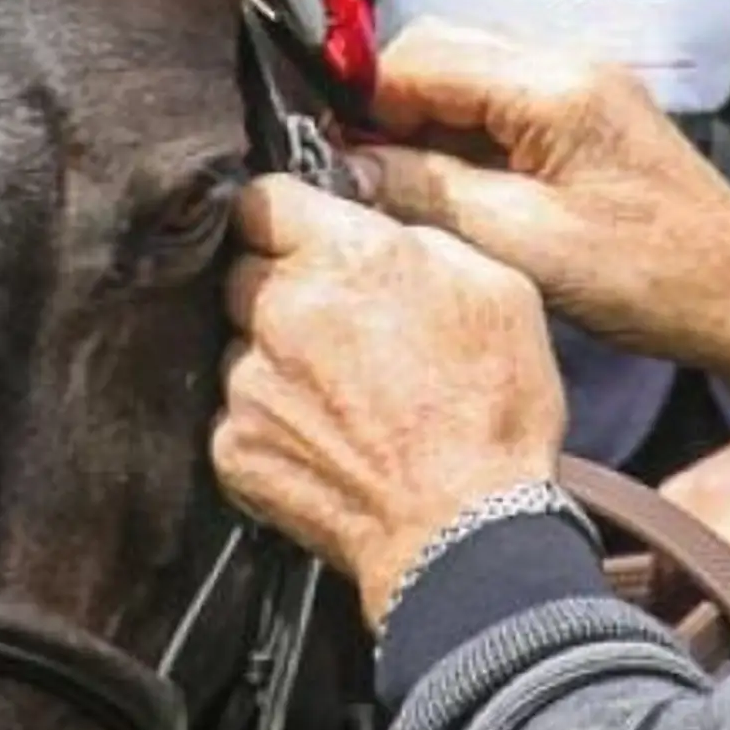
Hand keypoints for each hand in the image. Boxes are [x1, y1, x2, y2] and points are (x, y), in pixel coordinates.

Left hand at [214, 173, 565, 629]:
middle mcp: (280, 309)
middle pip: (243, 272)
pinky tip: (322, 442)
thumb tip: (377, 227)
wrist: (463, 531)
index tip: (298, 233)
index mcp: (345, 255)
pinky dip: (270, 422)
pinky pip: (237, 414)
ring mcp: (248, 382)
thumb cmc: (494, 409)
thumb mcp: (497, 290)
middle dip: (279, 287)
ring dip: (273, 358)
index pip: (261, 198)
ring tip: (338, 397)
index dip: (282, 214)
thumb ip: (419, 239)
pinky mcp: (233, 446)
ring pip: (239, 346)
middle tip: (336, 325)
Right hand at [355, 18, 729, 352]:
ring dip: (422, 124)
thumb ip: (428, 192)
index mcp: (553, 85)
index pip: (420, 56)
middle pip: (440, 52)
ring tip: (397, 189)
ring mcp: (580, 86)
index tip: (330, 156)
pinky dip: (462, 139)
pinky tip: (446, 191)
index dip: (364, 102)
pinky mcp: (586, 117)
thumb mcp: (522, 243)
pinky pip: (500, 105)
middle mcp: (566, 64)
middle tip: (359, 175)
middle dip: (388, 107)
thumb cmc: (647, 278)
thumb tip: (346, 168)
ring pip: (466, 77)